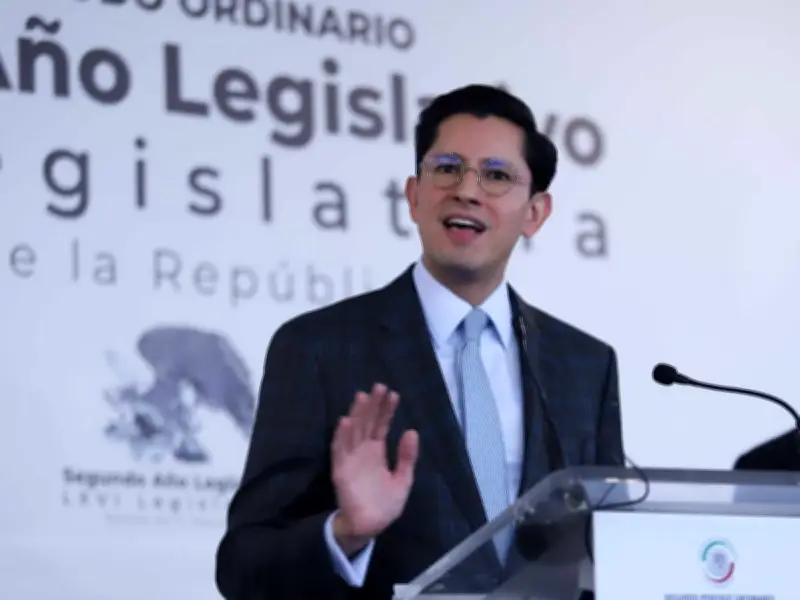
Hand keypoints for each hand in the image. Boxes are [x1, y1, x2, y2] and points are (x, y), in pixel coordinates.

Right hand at [331, 383, 418, 553]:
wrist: (370, 527)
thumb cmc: (385, 504)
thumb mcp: (403, 480)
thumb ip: (406, 457)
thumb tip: (412, 431)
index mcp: (377, 451)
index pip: (381, 425)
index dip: (386, 410)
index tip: (393, 394)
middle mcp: (363, 450)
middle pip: (367, 423)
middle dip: (372, 405)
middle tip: (378, 386)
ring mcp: (351, 458)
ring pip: (353, 431)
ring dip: (357, 414)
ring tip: (362, 396)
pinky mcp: (340, 470)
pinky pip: (340, 450)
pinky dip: (341, 436)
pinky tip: (345, 421)